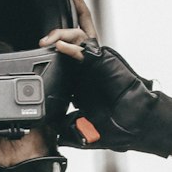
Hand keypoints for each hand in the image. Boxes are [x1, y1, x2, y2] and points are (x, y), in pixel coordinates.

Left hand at [42, 0, 171, 157]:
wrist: (135, 124)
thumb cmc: (118, 125)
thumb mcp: (83, 130)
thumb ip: (68, 130)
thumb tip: (53, 136)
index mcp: (81, 84)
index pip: (63, 63)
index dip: (50, 55)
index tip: (37, 55)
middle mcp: (87, 69)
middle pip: (71, 41)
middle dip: (55, 35)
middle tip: (41, 42)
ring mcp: (95, 61)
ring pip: (77, 37)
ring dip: (60, 34)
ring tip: (48, 40)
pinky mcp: (103, 59)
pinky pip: (85, 47)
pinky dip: (70, 45)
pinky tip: (59, 45)